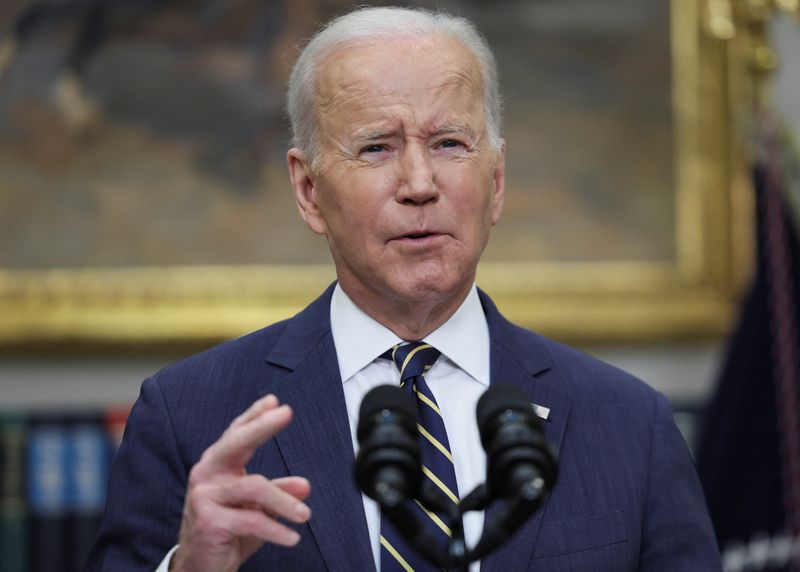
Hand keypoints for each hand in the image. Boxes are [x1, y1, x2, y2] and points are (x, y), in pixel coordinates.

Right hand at [170, 395, 310, 571]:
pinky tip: (291, 538)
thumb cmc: (227, 531)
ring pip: (255, 487)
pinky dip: (275, 530)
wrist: (199, 568)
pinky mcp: (209, 521)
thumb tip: (305, 486)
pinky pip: (251, 520)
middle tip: (285, 413)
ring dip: (285, 502)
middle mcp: (207, 475)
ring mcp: (205, 497)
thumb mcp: (257, 509)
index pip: (236, 434)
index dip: (254, 416)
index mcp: (217, 465)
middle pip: (235, 442)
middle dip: (262, 425)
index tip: (275, 402)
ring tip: (305, 515)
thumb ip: (278, 493)